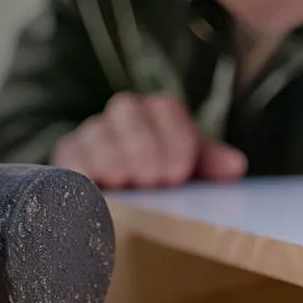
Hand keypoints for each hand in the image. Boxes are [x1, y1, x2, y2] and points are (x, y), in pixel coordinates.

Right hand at [52, 93, 247, 188]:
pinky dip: (79, 170)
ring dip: (111, 157)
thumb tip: (234, 166)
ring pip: (96, 131)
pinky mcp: (68, 155)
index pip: (165, 108)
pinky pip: (68, 155)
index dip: (174, 138)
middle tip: (153, 180)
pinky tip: (94, 186)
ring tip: (124, 184)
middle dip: (142, 146)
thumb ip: (210, 164)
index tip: (179, 173)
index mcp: (158, 112)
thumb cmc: (165, 177)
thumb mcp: (191, 169)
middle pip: (127, 111)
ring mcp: (92, 132)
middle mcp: (124, 114)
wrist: (125, 194)